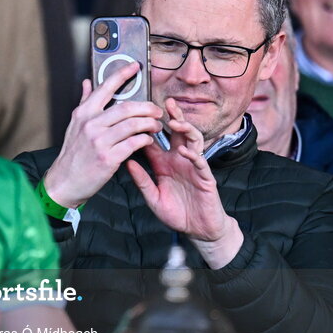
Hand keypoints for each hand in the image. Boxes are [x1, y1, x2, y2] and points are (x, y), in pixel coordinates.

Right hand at [43, 62, 163, 208]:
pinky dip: (145, 140)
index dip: (122, 74)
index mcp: (84, 114)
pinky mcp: (108, 158)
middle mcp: (91, 124)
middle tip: (156, 110)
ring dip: (149, 123)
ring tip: (156, 125)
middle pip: (126, 107)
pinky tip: (148, 139)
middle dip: (147, 107)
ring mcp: (99, 141)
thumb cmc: (73, 155)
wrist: (65, 181)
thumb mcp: (74, 125)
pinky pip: (133, 143)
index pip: (105, 88)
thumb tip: (86, 83)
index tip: (134, 66)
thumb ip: (84, 102)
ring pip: (133, 124)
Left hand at [126, 98, 242, 268]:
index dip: (146, 129)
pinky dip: (192, 155)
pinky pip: (200, 162)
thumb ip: (142, 181)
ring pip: (192, 140)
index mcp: (165, 164)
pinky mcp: (206, 177)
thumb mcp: (153, 198)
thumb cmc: (176, 213)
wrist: (197, 229)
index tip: (137, 116)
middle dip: (173, 116)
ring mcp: (193, 167)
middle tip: (165, 103)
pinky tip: (184, 150)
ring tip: (174, 122)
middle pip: (176, 133)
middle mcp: (179, 161)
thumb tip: (127, 163)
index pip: (154, 142)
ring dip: (184, 130)